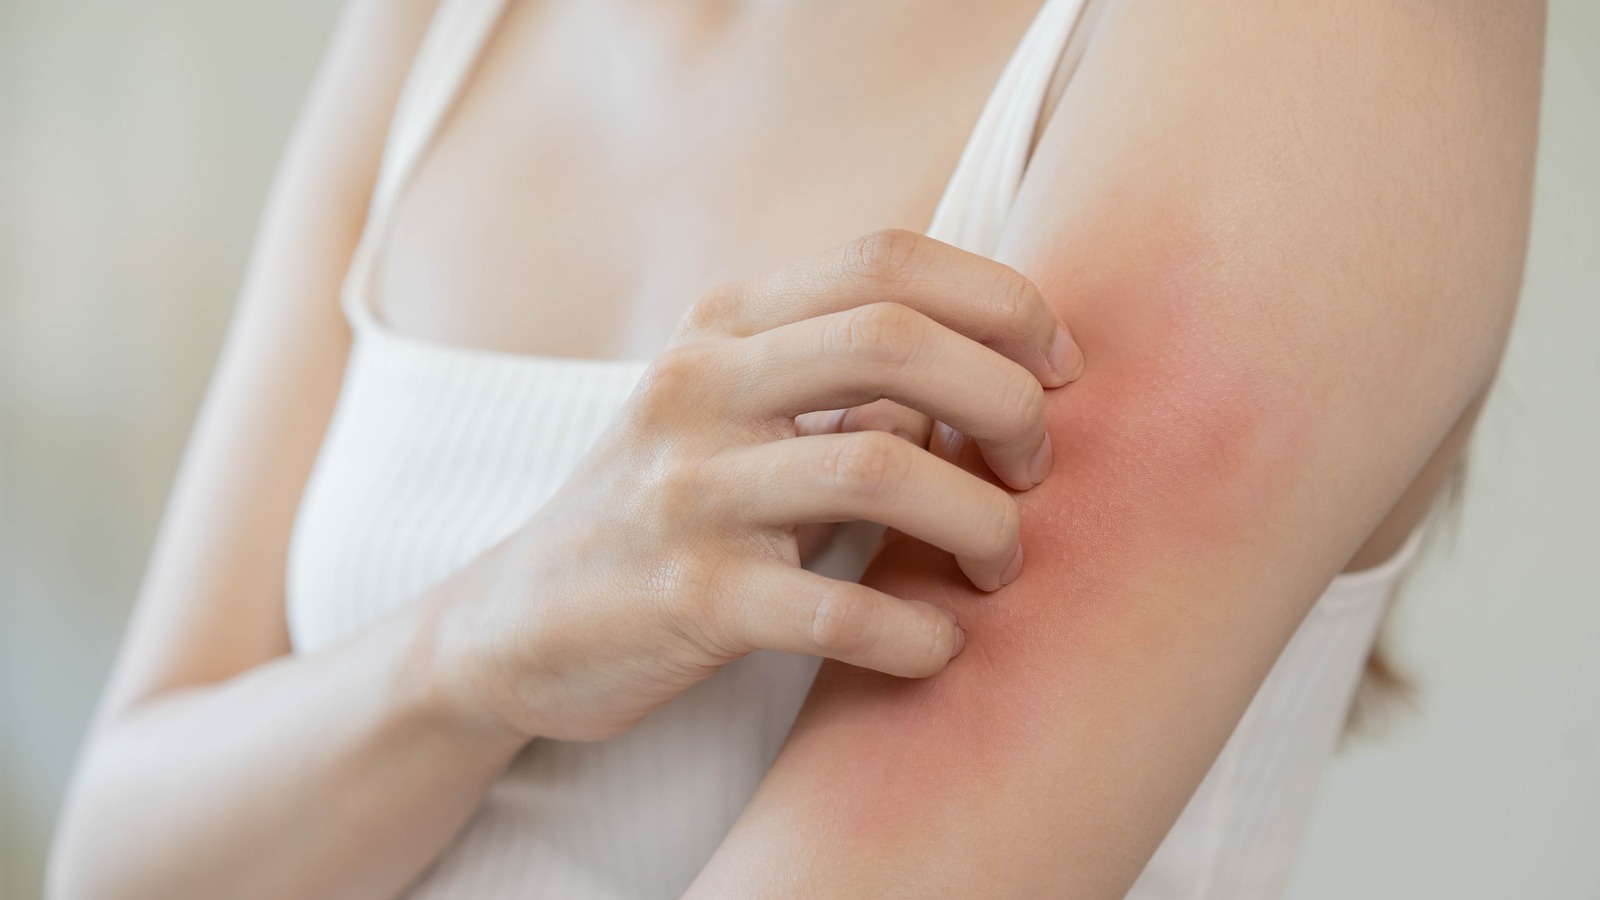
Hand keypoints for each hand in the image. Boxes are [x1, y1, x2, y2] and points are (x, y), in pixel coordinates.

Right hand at [439, 229, 1082, 742]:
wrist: (516, 624)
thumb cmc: (668, 511)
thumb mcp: (736, 414)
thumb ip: (845, 382)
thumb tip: (996, 377)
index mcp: (723, 327)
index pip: (885, 259)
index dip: (1000, 299)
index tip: (1058, 368)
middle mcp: (698, 388)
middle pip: (893, 339)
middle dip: (1006, 399)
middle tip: (1037, 467)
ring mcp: (685, 492)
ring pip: (880, 468)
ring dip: (982, 521)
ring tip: (998, 563)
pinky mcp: (685, 600)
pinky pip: (836, 611)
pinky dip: (917, 634)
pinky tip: (938, 648)